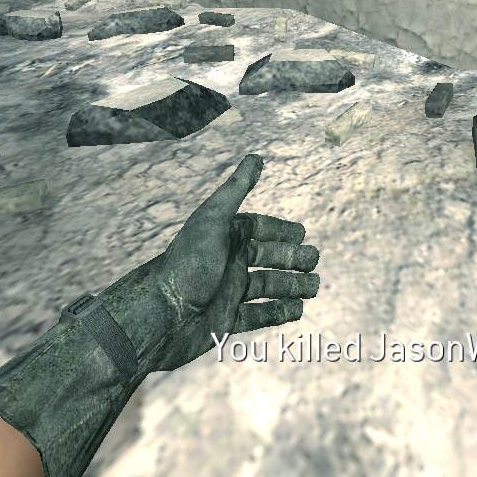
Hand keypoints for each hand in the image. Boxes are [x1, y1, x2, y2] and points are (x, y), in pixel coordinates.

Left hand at [123, 154, 320, 371]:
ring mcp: (227, 292)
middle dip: (293, 259)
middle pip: (267, 257)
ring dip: (292, 286)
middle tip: (314, 262)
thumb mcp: (213, 220)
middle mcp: (227, 263)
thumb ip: (236, 189)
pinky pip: (258, 315)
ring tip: (314, 287)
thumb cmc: (188, 263)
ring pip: (267, 287)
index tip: (303, 234)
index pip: (257, 229)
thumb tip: (256, 157)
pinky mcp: (226, 320)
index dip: (280, 230)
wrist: (162, 314)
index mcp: (223, 238)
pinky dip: (279, 312)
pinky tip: (298, 309)